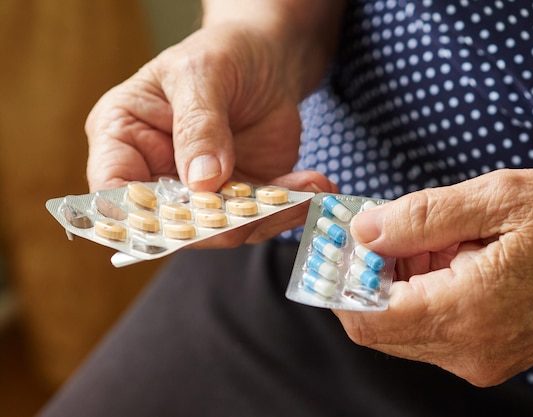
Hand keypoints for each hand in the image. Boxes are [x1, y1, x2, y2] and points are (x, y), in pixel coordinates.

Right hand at [84, 24, 337, 244]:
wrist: (268, 56)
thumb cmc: (222, 52)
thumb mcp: (203, 74)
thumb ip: (198, 124)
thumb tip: (202, 181)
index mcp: (124, 138)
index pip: (113, 189)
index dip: (139, 215)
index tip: (183, 217)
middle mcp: (157, 173)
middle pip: (173, 223)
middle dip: (220, 223)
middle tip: (261, 207)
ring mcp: (202, 191)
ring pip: (225, 228)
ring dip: (268, 216)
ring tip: (307, 191)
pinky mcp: (241, 196)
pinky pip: (261, 216)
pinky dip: (291, 207)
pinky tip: (316, 187)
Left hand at [336, 168, 532, 385]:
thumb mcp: (501, 198)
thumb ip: (422, 215)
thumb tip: (364, 229)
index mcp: (467, 311)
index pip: (366, 316)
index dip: (339, 279)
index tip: (339, 241)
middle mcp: (469, 349)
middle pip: (377, 326)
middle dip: (367, 275)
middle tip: (385, 227)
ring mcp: (480, 357)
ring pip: (402, 326)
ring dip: (397, 282)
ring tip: (433, 236)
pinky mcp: (489, 353)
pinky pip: (431, 328)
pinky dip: (421, 292)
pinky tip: (449, 255)